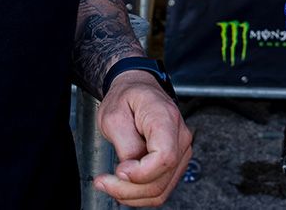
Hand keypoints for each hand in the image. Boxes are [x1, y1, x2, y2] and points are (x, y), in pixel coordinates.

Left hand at [95, 70, 192, 206]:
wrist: (138, 90)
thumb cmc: (126, 98)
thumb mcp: (114, 115)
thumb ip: (124, 144)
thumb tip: (129, 171)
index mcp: (165, 118)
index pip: (165, 157)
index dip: (141, 172)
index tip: (119, 169)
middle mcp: (180, 136)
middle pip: (161, 178)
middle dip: (129, 189)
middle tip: (104, 182)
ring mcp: (181, 151)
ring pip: (161, 190)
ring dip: (132, 195)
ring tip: (109, 184)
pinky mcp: (175, 162)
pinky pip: (161, 188)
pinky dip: (139, 194)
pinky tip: (123, 185)